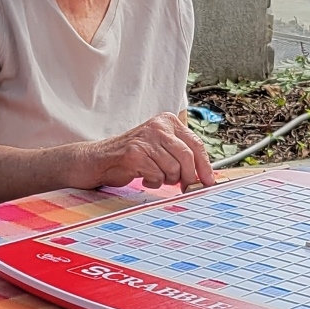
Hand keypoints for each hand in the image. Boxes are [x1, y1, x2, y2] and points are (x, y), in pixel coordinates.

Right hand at [80, 113, 216, 191]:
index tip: (209, 181)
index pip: (196, 144)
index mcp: (167, 121)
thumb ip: (181, 155)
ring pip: (173, 169)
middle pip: (187, 157)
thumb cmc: (134, 156)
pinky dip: (153, 182)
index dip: (205, 166)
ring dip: (167, 179)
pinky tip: (144, 177)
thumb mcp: (160, 147)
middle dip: (189, 177)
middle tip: (185, 187)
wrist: (100, 159)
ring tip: (156, 175)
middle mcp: (157, 127)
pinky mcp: (134, 155)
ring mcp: (145, 140)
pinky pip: (157, 176)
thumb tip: (206, 176)